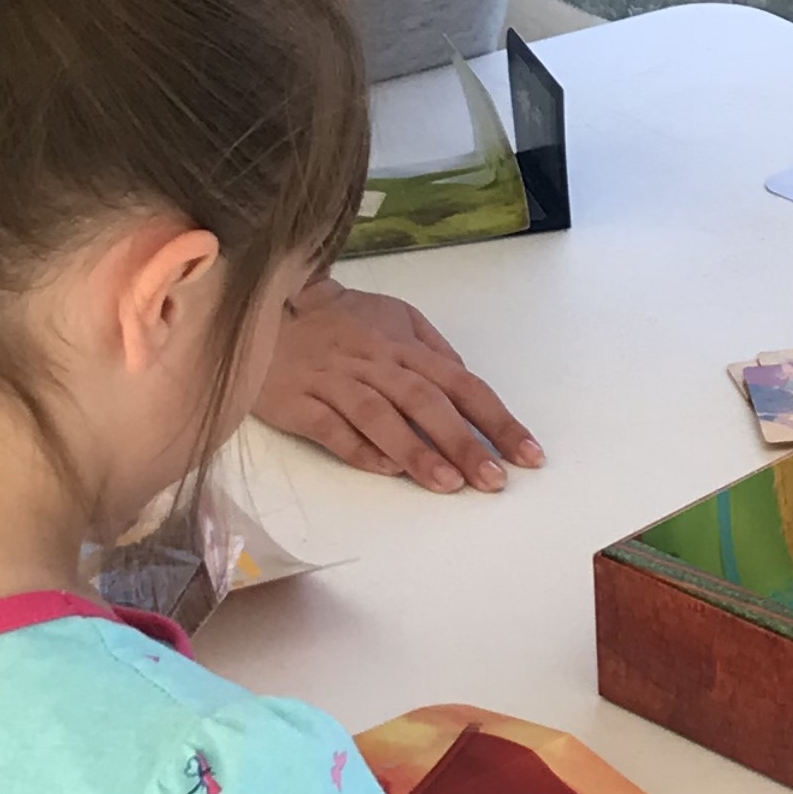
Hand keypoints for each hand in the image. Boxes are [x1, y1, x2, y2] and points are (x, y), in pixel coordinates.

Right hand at [248, 281, 542, 493]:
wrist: (265, 309)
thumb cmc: (341, 321)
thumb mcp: (395, 319)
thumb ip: (433, 351)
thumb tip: (465, 383)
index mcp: (404, 346)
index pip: (461, 384)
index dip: (496, 419)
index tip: (527, 454)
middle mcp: (376, 363)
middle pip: (427, 403)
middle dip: (465, 443)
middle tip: (494, 481)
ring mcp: (336, 382)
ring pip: (381, 417)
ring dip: (417, 451)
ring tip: (449, 484)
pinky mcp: (298, 401)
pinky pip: (332, 428)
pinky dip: (360, 448)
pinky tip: (386, 470)